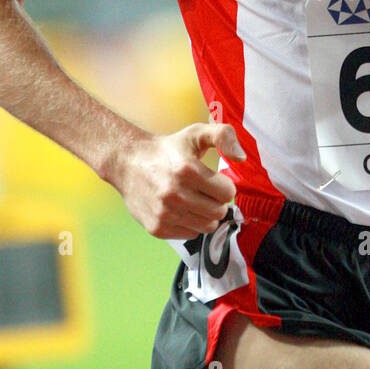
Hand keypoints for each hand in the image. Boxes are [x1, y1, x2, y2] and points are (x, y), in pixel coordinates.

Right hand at [114, 122, 246, 238]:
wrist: (128, 163)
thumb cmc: (168, 149)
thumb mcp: (196, 133)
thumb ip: (223, 136)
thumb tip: (241, 158)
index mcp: (187, 170)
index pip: (227, 193)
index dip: (224, 187)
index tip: (214, 181)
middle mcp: (175, 194)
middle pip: (219, 212)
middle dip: (216, 202)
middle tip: (204, 191)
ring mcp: (165, 213)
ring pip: (207, 226)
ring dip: (205, 215)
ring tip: (194, 200)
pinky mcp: (157, 228)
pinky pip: (190, 235)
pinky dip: (190, 224)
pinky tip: (180, 209)